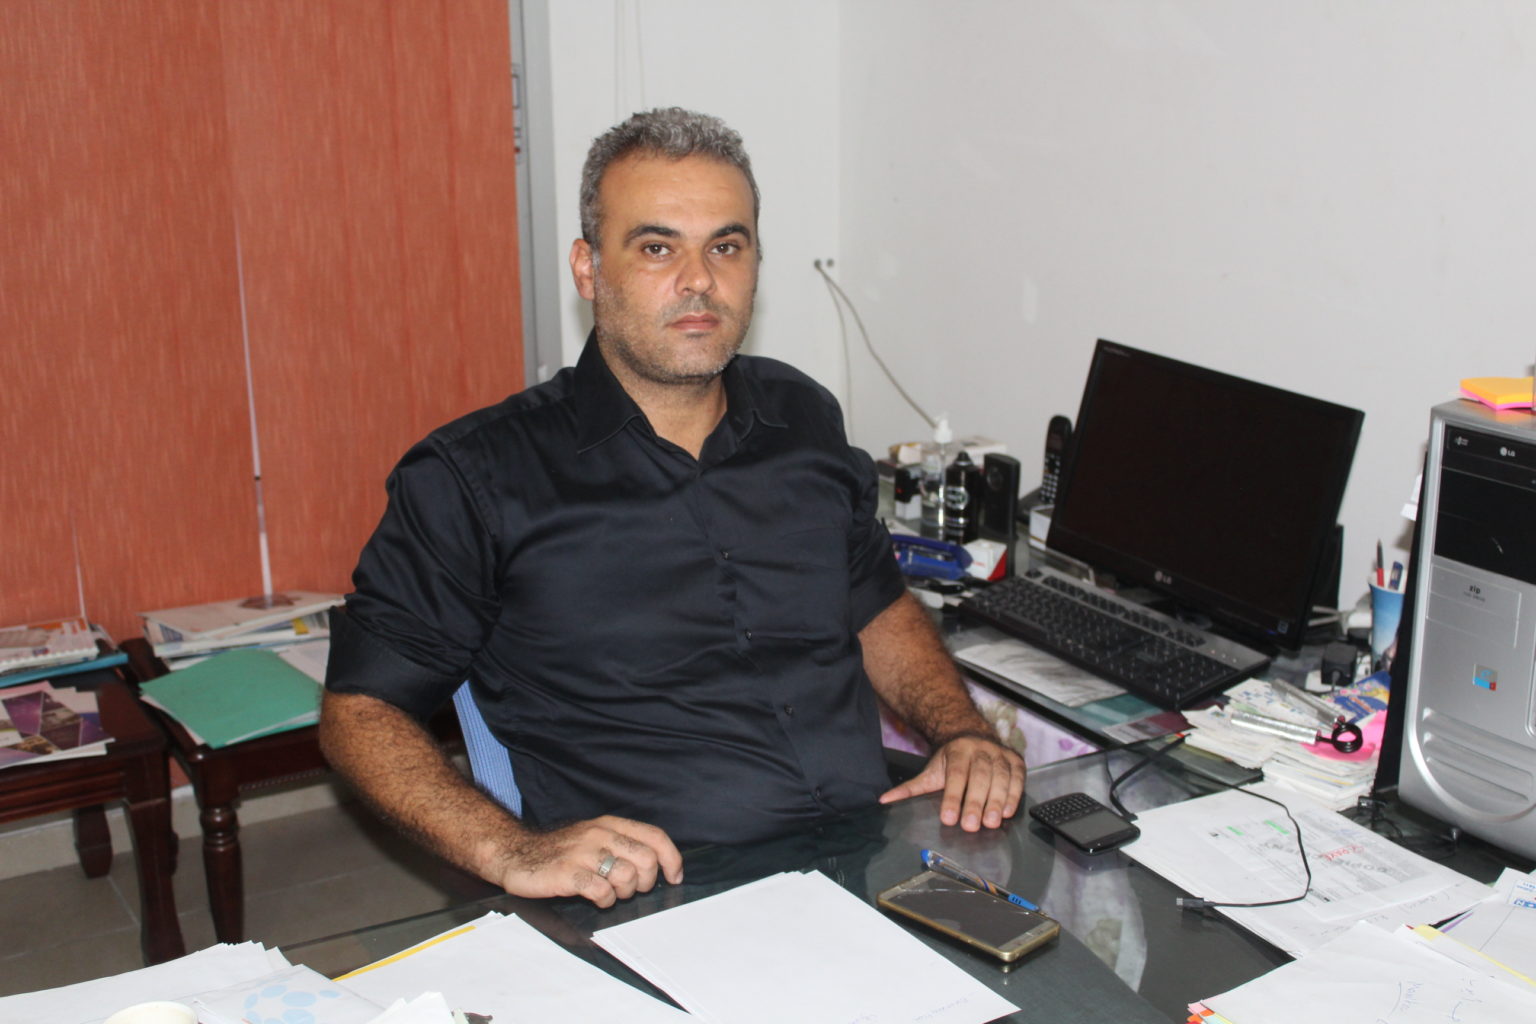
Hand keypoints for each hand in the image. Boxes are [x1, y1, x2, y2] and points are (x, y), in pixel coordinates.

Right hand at [492, 815, 683, 907]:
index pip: (655, 836)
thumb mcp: (594, 836)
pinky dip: (605, 900)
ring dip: (624, 892)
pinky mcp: (568, 873)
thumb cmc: (561, 850)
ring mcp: (583, 853)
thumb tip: (656, 863)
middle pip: (647, 859)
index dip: (672, 858)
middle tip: (633, 889)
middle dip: (647, 881)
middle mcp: (600, 834)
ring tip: (611, 892)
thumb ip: (622, 844)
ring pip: (627, 876)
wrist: (518, 853)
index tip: (674, 876)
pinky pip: (601, 891)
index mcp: (610, 824)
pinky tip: (596, 898)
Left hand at [878, 734, 1025, 831]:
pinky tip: (1007, 812)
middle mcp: (980, 749)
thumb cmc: (951, 760)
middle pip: (979, 777)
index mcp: (957, 751)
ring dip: (996, 801)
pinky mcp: (1015, 760)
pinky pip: (1017, 778)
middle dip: (975, 802)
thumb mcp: (931, 771)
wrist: (972, 735)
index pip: (955, 775)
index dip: (952, 797)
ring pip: (1000, 777)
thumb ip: (911, 787)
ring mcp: (999, 754)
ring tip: (991, 823)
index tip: (948, 819)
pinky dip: (1014, 795)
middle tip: (971, 826)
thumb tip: (884, 800)